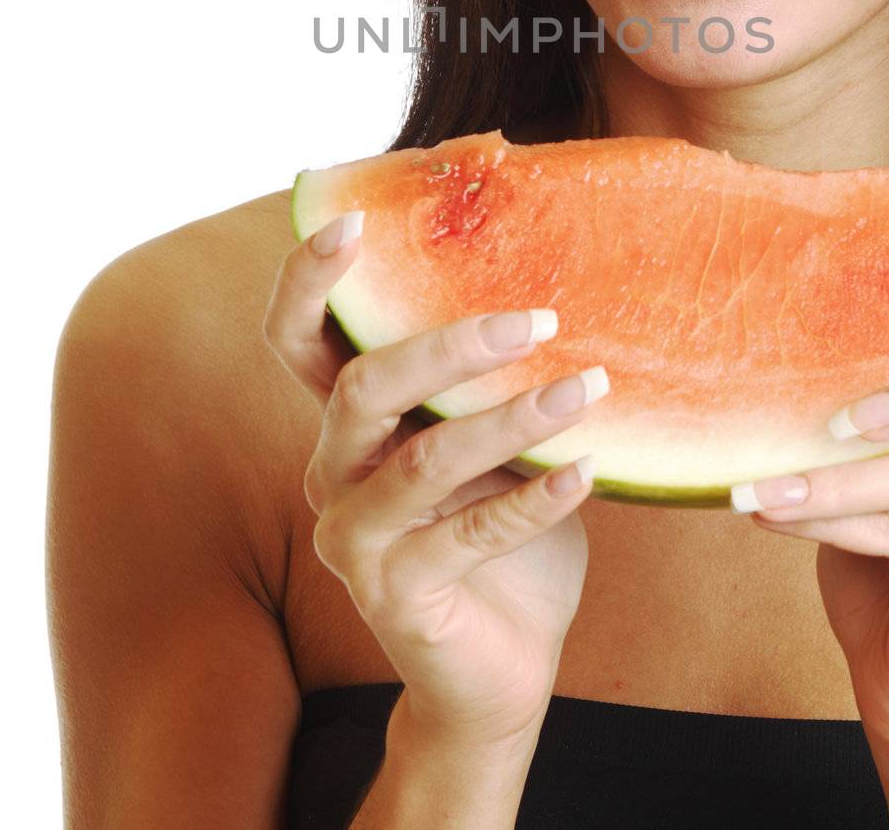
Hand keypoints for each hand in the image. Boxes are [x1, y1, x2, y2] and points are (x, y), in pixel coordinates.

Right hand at [263, 212, 606, 749]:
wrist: (497, 667)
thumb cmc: (496, 532)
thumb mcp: (490, 443)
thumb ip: (488, 382)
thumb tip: (551, 285)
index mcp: (347, 424)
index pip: (298, 340)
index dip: (310, 280)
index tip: (356, 220)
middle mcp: (334, 474)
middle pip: (362, 387)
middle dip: (447, 345)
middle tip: (534, 319)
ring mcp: (357, 541)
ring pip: (423, 461)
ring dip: (511, 419)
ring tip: (587, 386)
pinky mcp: (398, 598)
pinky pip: (471, 538)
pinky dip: (536, 500)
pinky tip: (590, 471)